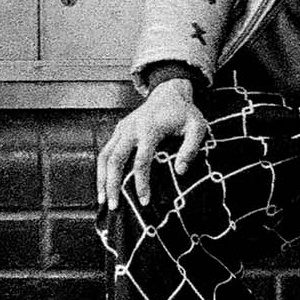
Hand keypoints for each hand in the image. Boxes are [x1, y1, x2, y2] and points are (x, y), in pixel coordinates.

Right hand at [96, 79, 209, 210]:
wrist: (169, 93)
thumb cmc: (185, 113)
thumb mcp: (197, 127)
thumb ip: (191, 148)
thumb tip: (180, 172)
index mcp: (150, 128)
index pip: (141, 160)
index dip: (142, 183)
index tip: (145, 201)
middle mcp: (131, 128)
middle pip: (114, 159)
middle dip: (112, 184)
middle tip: (113, 206)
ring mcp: (122, 128)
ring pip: (105, 156)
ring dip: (101, 178)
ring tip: (103, 200)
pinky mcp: (118, 130)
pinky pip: (106, 152)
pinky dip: (102, 170)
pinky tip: (104, 185)